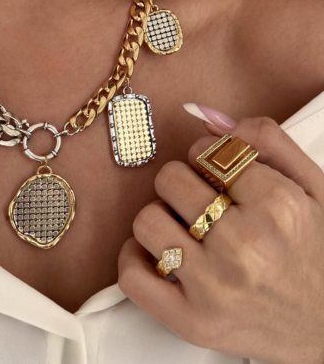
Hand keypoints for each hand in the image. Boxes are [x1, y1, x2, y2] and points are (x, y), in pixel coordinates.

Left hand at [117, 115, 323, 363]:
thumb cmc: (319, 252)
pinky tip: (161, 254)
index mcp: (278, 205)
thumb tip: (206, 115)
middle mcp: (245, 245)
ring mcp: (215, 287)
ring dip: (161, 218)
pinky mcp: (192, 322)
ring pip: (147, 220)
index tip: (216, 171)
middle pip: (171, 180)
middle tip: (202, 200)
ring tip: (186, 228)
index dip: (207, 156)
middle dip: (183, 182)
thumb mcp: (314, 186)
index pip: (206, 152)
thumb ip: (268, 141)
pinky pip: (132, 275)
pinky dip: (135, 258)